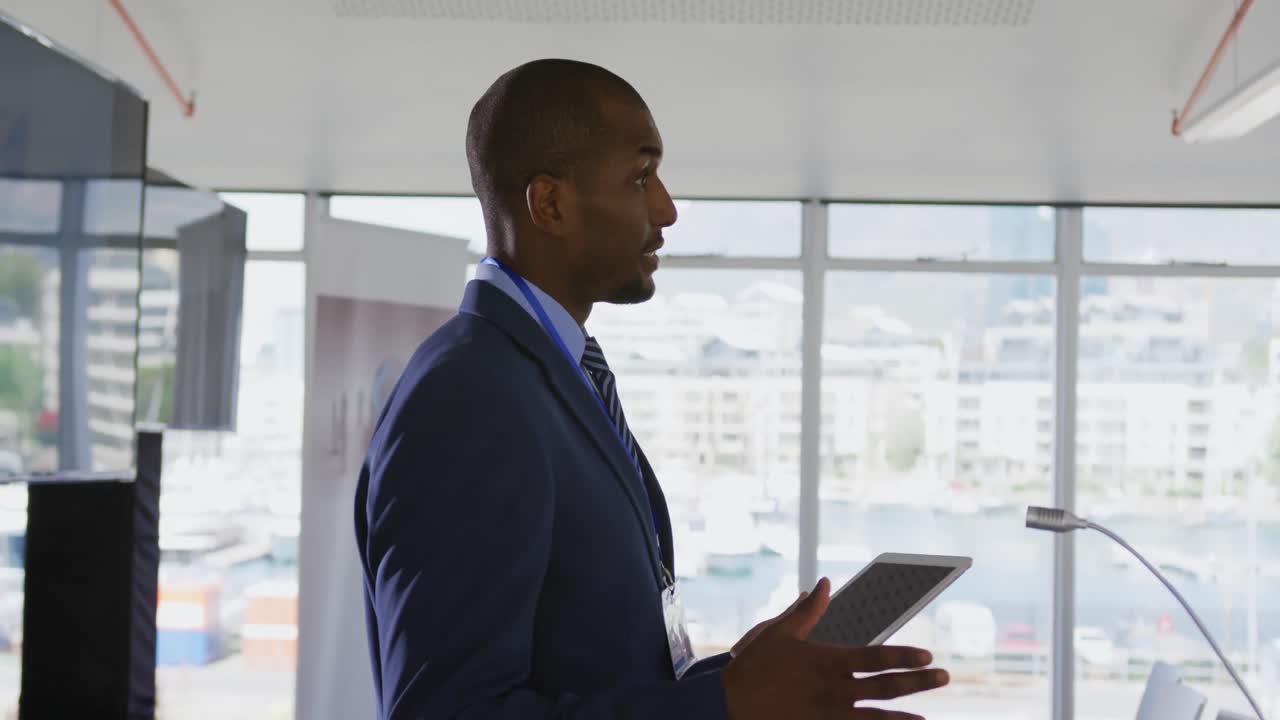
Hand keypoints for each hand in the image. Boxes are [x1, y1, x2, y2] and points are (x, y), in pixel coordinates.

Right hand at [721, 578, 949, 719]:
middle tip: (945, 677)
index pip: (876, 658)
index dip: (904, 656)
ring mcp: (828, 715)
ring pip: (876, 719)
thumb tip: (826, 585)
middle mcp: (834, 690)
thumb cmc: (755, 665)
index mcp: (828, 661)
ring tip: (925, 718)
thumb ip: (808, 610)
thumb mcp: (779, 632)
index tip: (928, 656)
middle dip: (918, 682)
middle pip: (886, 688)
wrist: (730, 706)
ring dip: (903, 718)